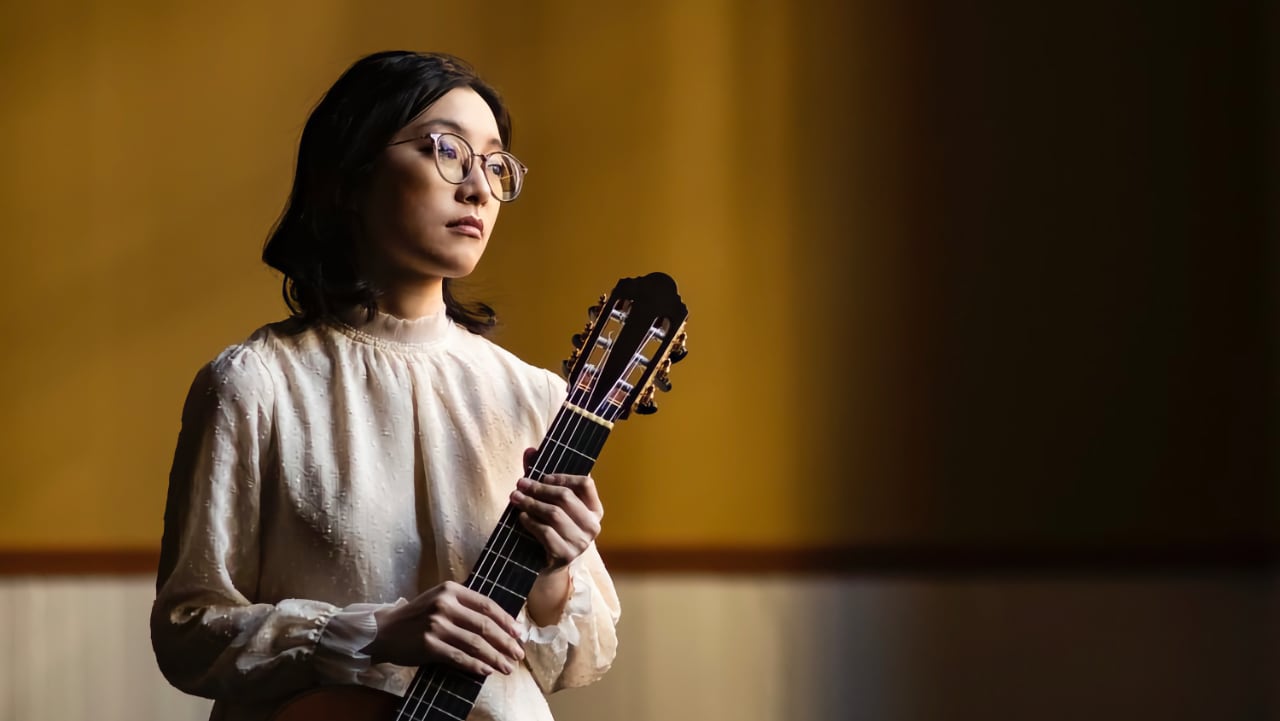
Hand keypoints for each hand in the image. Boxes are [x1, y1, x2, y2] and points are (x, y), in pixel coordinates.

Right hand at [364, 581, 523, 676]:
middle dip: (505, 642)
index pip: (486, 604)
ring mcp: (436, 625)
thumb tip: (499, 624)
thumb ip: (464, 606)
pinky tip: (487, 670)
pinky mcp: (428, 644)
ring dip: (495, 657)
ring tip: (507, 667)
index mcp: (450, 590)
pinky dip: (476, 665)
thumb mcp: (439, 600)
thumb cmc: (416, 617)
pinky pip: (459, 657)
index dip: (506, 620)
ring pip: (475, 643)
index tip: (519, 633)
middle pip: (484, 625)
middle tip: (518, 654)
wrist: (384, 630)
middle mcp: (444, 604)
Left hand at [509, 448, 603, 569]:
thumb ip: (541, 477)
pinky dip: (531, 522)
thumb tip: (530, 451)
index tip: (543, 477)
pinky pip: (546, 532)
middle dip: (539, 488)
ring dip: (531, 503)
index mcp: (595, 510)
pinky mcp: (566, 555)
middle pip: (566, 497)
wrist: (546, 566)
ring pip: (554, 514)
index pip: (585, 484)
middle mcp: (593, 526)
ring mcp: (581, 543)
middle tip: (520, 484)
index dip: (563, 477)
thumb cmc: (550, 528)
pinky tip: (522, 517)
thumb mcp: (548, 503)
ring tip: (515, 498)